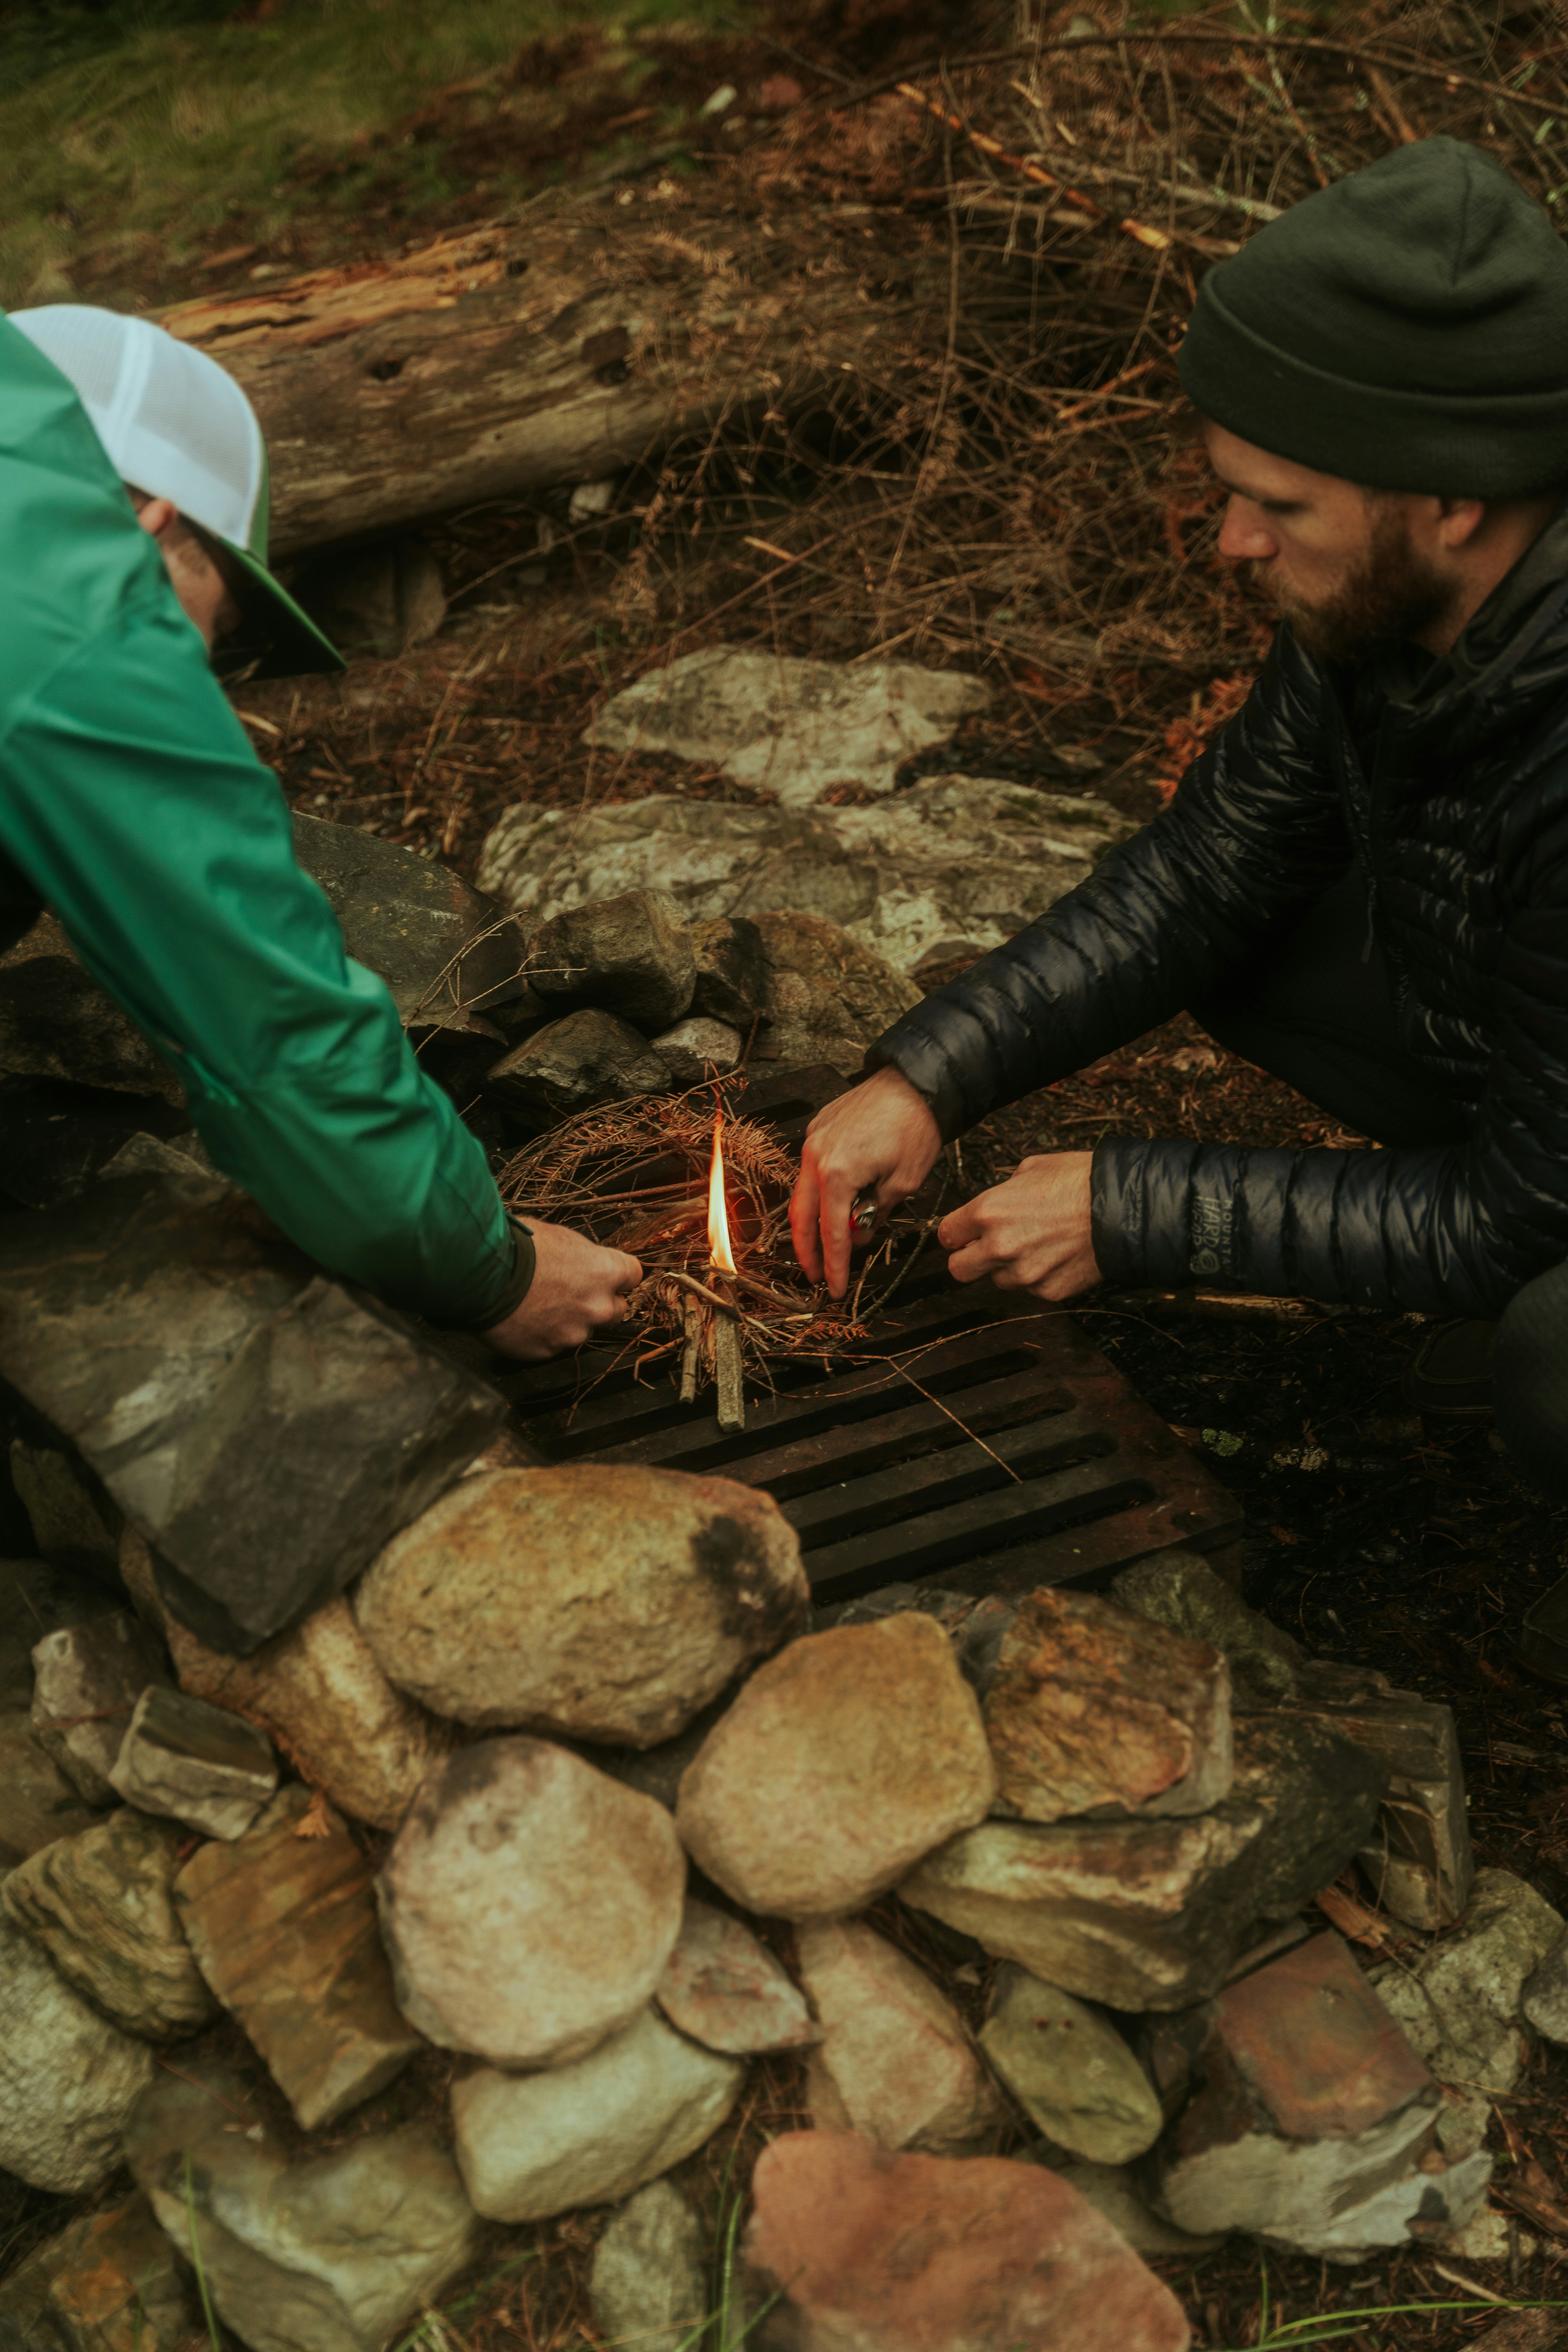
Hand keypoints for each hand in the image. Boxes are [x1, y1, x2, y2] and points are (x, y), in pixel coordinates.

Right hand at [483, 1220, 642, 1359]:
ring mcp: (573, 1333)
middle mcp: (597, 1307)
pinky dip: (543, 1334)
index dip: (619, 1274)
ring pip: (582, 1329)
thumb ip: (584, 1256)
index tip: (609, 1275)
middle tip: (572, 1292)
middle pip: (616, 1309)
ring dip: (569, 1320)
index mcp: (605, 1272)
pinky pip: (553, 1344)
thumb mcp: (559, 1236)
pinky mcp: (548, 1351)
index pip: (633, 1275)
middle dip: (600, 1302)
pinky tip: (524, 1317)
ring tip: (538, 1304)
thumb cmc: (516, 1248)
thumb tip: (587, 1261)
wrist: (480, 1277)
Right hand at [790, 1066, 942, 1298]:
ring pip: (802, 1193)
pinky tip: (833, 1204)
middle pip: (801, 1216)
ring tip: (823, 1245)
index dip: (833, 1265)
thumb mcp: (904, 1183)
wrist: (916, 1081)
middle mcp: (816, 1156)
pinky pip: (811, 1168)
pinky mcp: (819, 1128)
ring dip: (810, 1221)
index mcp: (838, 1173)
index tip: (834, 1287)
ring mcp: (814, 1139)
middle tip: (815, 1274)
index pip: (831, 1233)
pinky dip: (818, 1191)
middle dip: (806, 1251)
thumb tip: (860, 1232)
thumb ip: (876, 1212)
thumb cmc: (916, 1126)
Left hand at [937, 1152, 1100, 1298]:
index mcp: (987, 1212)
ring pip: (998, 1280)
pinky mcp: (1047, 1291)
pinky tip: (1057, 1255)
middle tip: (987, 1248)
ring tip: (1037, 1245)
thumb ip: (1002, 1191)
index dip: (956, 1233)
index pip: (947, 1235)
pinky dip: (1039, 1276)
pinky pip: (1031, 1288)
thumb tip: (995, 1203)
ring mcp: (1024, 1273)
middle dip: (969, 1258)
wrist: (1123, 1208)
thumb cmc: (1081, 1182)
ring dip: (1009, 1267)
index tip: (963, 1234)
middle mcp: (999, 1247)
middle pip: (959, 1269)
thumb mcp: (1031, 1168)